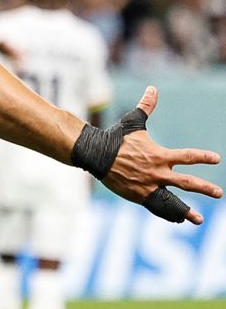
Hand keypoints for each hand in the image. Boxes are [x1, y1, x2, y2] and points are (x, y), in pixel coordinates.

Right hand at [100, 87, 221, 224]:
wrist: (96, 154)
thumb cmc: (115, 138)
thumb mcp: (133, 122)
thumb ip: (146, 106)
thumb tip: (153, 89)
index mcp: (159, 155)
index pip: (187, 156)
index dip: (202, 157)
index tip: (216, 159)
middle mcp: (157, 172)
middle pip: (186, 182)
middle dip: (204, 188)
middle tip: (219, 193)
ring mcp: (149, 185)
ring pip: (172, 201)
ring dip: (187, 211)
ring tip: (199, 220)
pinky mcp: (138, 195)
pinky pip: (156, 206)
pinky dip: (167, 213)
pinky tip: (177, 219)